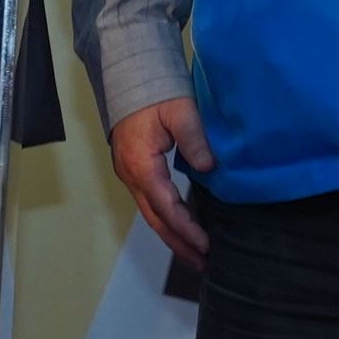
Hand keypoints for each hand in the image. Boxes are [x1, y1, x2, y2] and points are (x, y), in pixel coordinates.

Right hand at [108, 95, 216, 272]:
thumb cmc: (155, 91)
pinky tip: (180, 226)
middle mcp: (131, 174)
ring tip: (194, 254)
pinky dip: (165, 219)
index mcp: (141, 165)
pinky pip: (149, 202)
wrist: (129, 75)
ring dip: (172, 235)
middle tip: (202, 263)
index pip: (166, 206)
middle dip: (178, 244)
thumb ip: (195, 140)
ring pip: (151, 213)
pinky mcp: (133, 169)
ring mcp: (129, 173)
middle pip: (155, 219)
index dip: (186, 228)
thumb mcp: (180, 111)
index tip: (206, 244)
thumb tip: (209, 168)